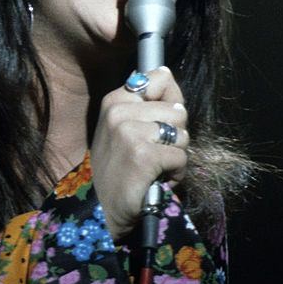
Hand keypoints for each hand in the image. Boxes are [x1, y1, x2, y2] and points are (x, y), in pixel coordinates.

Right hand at [90, 66, 189, 240]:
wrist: (100, 210)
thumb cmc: (117, 169)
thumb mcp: (121, 128)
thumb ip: (145, 103)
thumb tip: (167, 72)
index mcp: (114, 100)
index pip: (161, 78)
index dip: (171, 102)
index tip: (160, 122)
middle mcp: (119, 111)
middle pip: (178, 111)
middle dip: (175, 136)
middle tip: (153, 153)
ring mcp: (129, 133)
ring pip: (182, 134)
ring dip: (176, 156)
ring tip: (155, 168)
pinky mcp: (143, 155)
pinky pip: (181, 157)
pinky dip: (176, 173)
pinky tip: (158, 180)